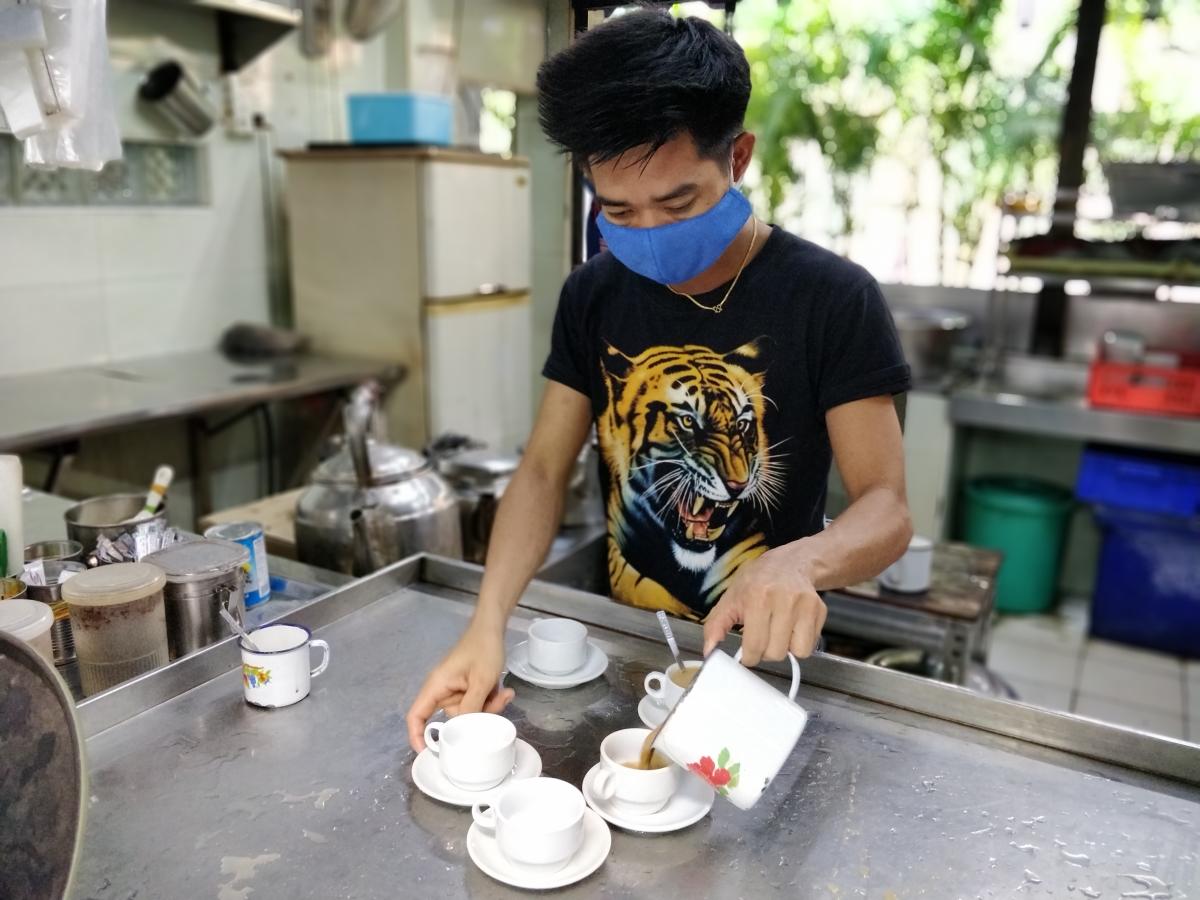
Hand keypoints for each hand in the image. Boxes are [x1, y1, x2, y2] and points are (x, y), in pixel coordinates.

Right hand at [405, 618, 514, 751]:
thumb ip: (471, 708)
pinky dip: (490, 700)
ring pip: (469, 713)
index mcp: (436, 687)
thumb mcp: (480, 681)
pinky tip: (504, 690)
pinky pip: (477, 704)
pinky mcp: (468, 688)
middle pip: (452, 719)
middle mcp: (443, 691)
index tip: (428, 754)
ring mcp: (456, 690)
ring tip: (503, 693)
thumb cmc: (483, 649)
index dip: (417, 737)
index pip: (416, 716)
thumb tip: (464, 732)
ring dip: (488, 707)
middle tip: (496, 703)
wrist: (493, 628)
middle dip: (475, 717)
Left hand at [702, 550, 826, 665]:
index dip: (749, 656)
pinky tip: (792, 627)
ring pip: (797, 652)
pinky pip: (811, 645)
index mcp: (757, 598)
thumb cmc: (756, 582)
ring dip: (785, 648)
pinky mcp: (820, 610)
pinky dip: (800, 643)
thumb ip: (715, 626)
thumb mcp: (730, 598)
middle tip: (763, 636)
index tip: (747, 651)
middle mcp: (784, 600)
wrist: (789, 563)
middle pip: (775, 653)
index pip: (754, 647)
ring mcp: (805, 605)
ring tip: (778, 632)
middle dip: (766, 651)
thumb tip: (709, 651)